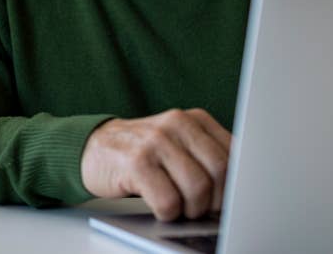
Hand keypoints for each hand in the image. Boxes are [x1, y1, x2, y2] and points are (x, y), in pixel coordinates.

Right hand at [81, 109, 231, 220]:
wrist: (93, 148)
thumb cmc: (143, 153)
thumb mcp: (178, 143)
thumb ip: (207, 155)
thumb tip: (239, 189)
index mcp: (194, 119)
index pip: (235, 154)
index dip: (235, 184)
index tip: (228, 199)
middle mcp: (176, 123)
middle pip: (220, 172)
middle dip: (214, 201)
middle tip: (200, 209)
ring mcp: (155, 141)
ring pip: (197, 189)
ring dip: (191, 210)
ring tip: (179, 208)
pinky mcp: (135, 162)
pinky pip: (168, 201)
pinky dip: (168, 213)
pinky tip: (159, 207)